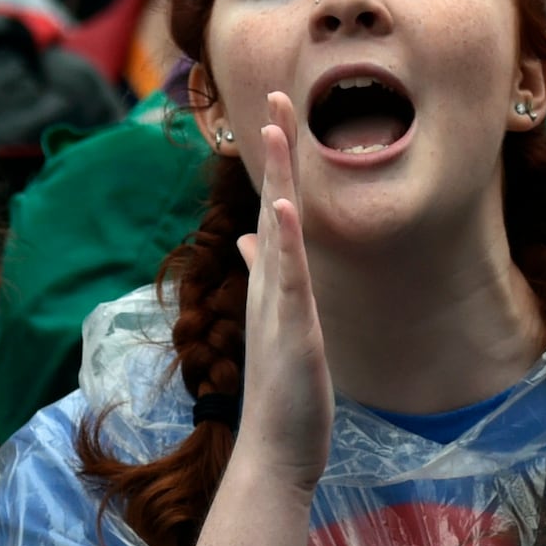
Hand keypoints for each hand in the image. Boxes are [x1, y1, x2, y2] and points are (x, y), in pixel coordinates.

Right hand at [228, 95, 331, 492]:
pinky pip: (288, 278)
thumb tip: (253, 239)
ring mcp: (279, 305)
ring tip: (277, 128)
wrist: (276, 451)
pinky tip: (286, 207)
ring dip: (278, 177)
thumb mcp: (281, 322)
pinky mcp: (292, 330)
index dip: (279, 161)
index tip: (280, 114)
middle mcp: (271, 284)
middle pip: (274, 202)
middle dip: (276, 148)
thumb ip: (267, 277)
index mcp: (274, 282)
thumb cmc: (284, 392)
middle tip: (277, 94)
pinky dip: (285, 240)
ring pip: (278, 229)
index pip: (277, 208)